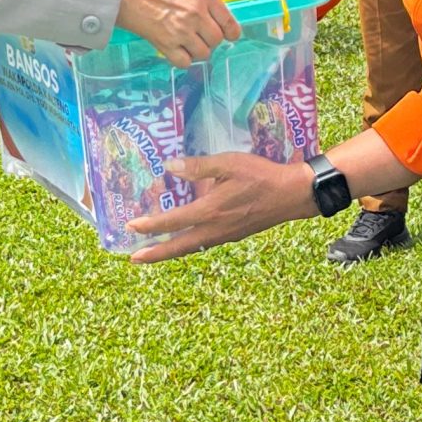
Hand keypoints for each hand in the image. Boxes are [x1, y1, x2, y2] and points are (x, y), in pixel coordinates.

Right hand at [113, 0, 241, 64]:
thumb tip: (206, 8)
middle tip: (198, 35)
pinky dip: (182, 59)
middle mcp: (196, 13)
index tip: (230, 35)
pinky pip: (185, 62)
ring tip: (185, 42)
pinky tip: (175, 50)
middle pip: (217, 39)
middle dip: (209, 39)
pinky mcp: (165, 44)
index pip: (228, 21)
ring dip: (196, 50)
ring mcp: (181, 30)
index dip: (231, 32)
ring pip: (203, 53)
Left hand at [127, 152, 317, 262]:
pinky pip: (204, 244)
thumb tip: (169, 168)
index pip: (172, 222)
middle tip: (133, 259)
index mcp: (210, 211)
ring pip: (191, 247)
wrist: (291, 195)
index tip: (131, 227)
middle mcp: (214, 229)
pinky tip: (185, 240)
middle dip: (154, 254)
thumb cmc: (260, 175)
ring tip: (153, 252)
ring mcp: (224, 235)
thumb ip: (198, 166)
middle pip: (178, 246)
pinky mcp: (233, 235)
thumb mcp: (228, 163)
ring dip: (170, 251)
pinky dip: (188, 245)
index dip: (150, 225)